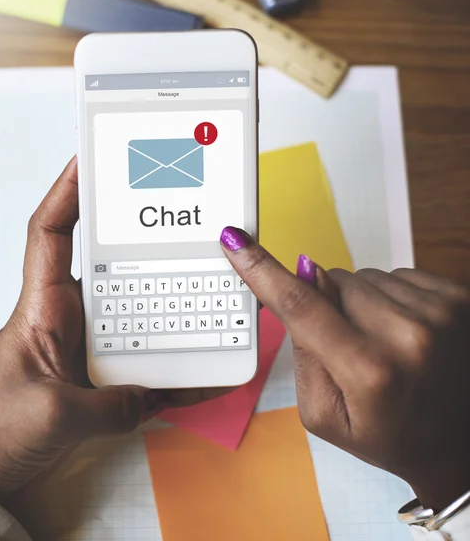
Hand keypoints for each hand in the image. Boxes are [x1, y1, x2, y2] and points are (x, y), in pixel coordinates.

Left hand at [0, 158, 225, 499]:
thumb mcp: (54, 415)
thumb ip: (113, 404)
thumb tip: (162, 392)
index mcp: (41, 308)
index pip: (50, 234)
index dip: (67, 192)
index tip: (91, 159)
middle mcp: (67, 320)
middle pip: (111, 269)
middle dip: (143, 246)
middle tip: (181, 226)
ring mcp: (85, 351)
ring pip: (135, 317)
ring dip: (167, 311)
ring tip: (206, 294)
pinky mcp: (98, 383)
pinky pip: (145, 368)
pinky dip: (173, 370)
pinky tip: (204, 371)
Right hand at [220, 226, 469, 511]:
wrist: (457, 442)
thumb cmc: (389, 433)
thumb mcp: (325, 414)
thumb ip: (305, 350)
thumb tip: (307, 278)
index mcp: (370, 373)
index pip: (300, 306)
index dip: (261, 270)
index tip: (235, 241)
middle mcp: (410, 335)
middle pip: (332, 283)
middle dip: (327, 305)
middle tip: (350, 347)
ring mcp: (440, 312)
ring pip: (363, 277)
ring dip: (361, 302)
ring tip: (383, 343)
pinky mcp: (458, 295)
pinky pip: (395, 275)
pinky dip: (390, 298)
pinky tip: (404, 330)